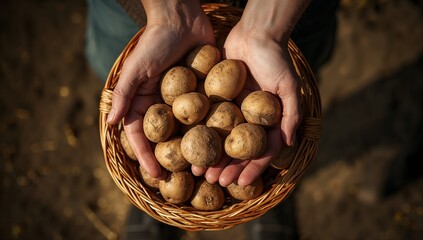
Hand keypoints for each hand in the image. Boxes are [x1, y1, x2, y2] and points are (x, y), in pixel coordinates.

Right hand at [107, 0, 213, 178]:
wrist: (183, 18)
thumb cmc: (155, 42)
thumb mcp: (137, 68)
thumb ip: (124, 94)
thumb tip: (110, 123)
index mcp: (145, 102)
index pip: (142, 136)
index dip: (148, 157)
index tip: (157, 176)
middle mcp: (165, 105)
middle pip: (167, 138)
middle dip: (173, 159)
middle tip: (183, 178)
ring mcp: (186, 101)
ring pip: (189, 131)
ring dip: (195, 150)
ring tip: (204, 168)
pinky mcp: (205, 93)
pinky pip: (208, 115)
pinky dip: (212, 130)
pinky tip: (221, 146)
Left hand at [192, 17, 302, 186]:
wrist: (255, 34)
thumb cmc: (276, 59)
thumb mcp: (289, 87)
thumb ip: (291, 114)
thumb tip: (289, 143)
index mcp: (267, 121)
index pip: (260, 151)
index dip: (252, 168)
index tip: (241, 183)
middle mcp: (249, 120)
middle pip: (237, 150)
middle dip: (227, 167)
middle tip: (214, 181)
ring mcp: (232, 111)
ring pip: (219, 139)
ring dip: (210, 156)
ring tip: (198, 171)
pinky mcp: (215, 99)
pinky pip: (207, 120)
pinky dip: (198, 134)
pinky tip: (187, 145)